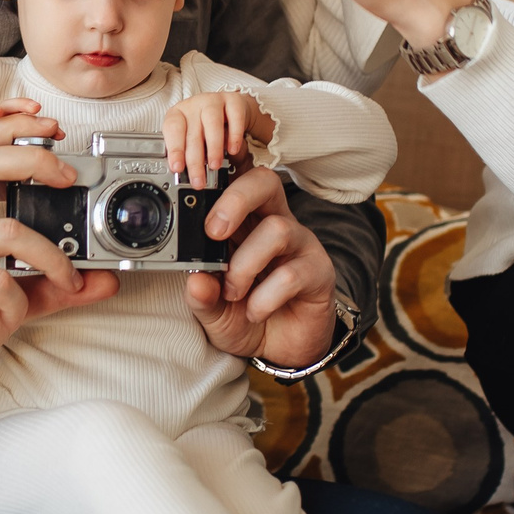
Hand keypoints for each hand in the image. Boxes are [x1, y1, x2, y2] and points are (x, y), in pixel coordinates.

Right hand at [0, 117, 118, 415]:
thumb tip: (104, 280)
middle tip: (68, 177)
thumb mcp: (10, 299)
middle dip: (33, 158)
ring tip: (67, 277)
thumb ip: (52, 285)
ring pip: (6, 230)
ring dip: (48, 257)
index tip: (53, 128)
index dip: (12, 126)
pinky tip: (10, 314)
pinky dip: (15, 301)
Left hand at [162, 90, 270, 187]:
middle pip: (192, 133)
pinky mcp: (234, 100)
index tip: (177, 168)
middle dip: (195, 160)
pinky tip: (233, 150)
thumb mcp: (192, 140)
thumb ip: (187, 155)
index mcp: (178, 114)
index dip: (174, 149)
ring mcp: (214, 101)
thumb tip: (183, 178)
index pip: (172, 130)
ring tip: (214, 165)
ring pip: (212, 122)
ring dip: (213, 147)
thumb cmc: (205, 128)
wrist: (230, 111)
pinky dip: (234, 135)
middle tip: (199, 180)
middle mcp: (194, 105)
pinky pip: (235, 116)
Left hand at [183, 167, 337, 367]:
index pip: (238, 178)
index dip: (226, 163)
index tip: (199, 174)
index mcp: (244, 222)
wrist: (282, 350)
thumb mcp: (212, 310)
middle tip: (213, 232)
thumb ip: (201, 295)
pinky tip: (256, 312)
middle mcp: (274, 223)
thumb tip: (195, 279)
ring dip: (245, 264)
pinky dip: (264, 297)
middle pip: (264, 182)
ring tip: (233, 292)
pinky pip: (291, 274)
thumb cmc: (246, 317)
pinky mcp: (318, 272)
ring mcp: (299, 245)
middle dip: (235, 199)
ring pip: (277, 228)